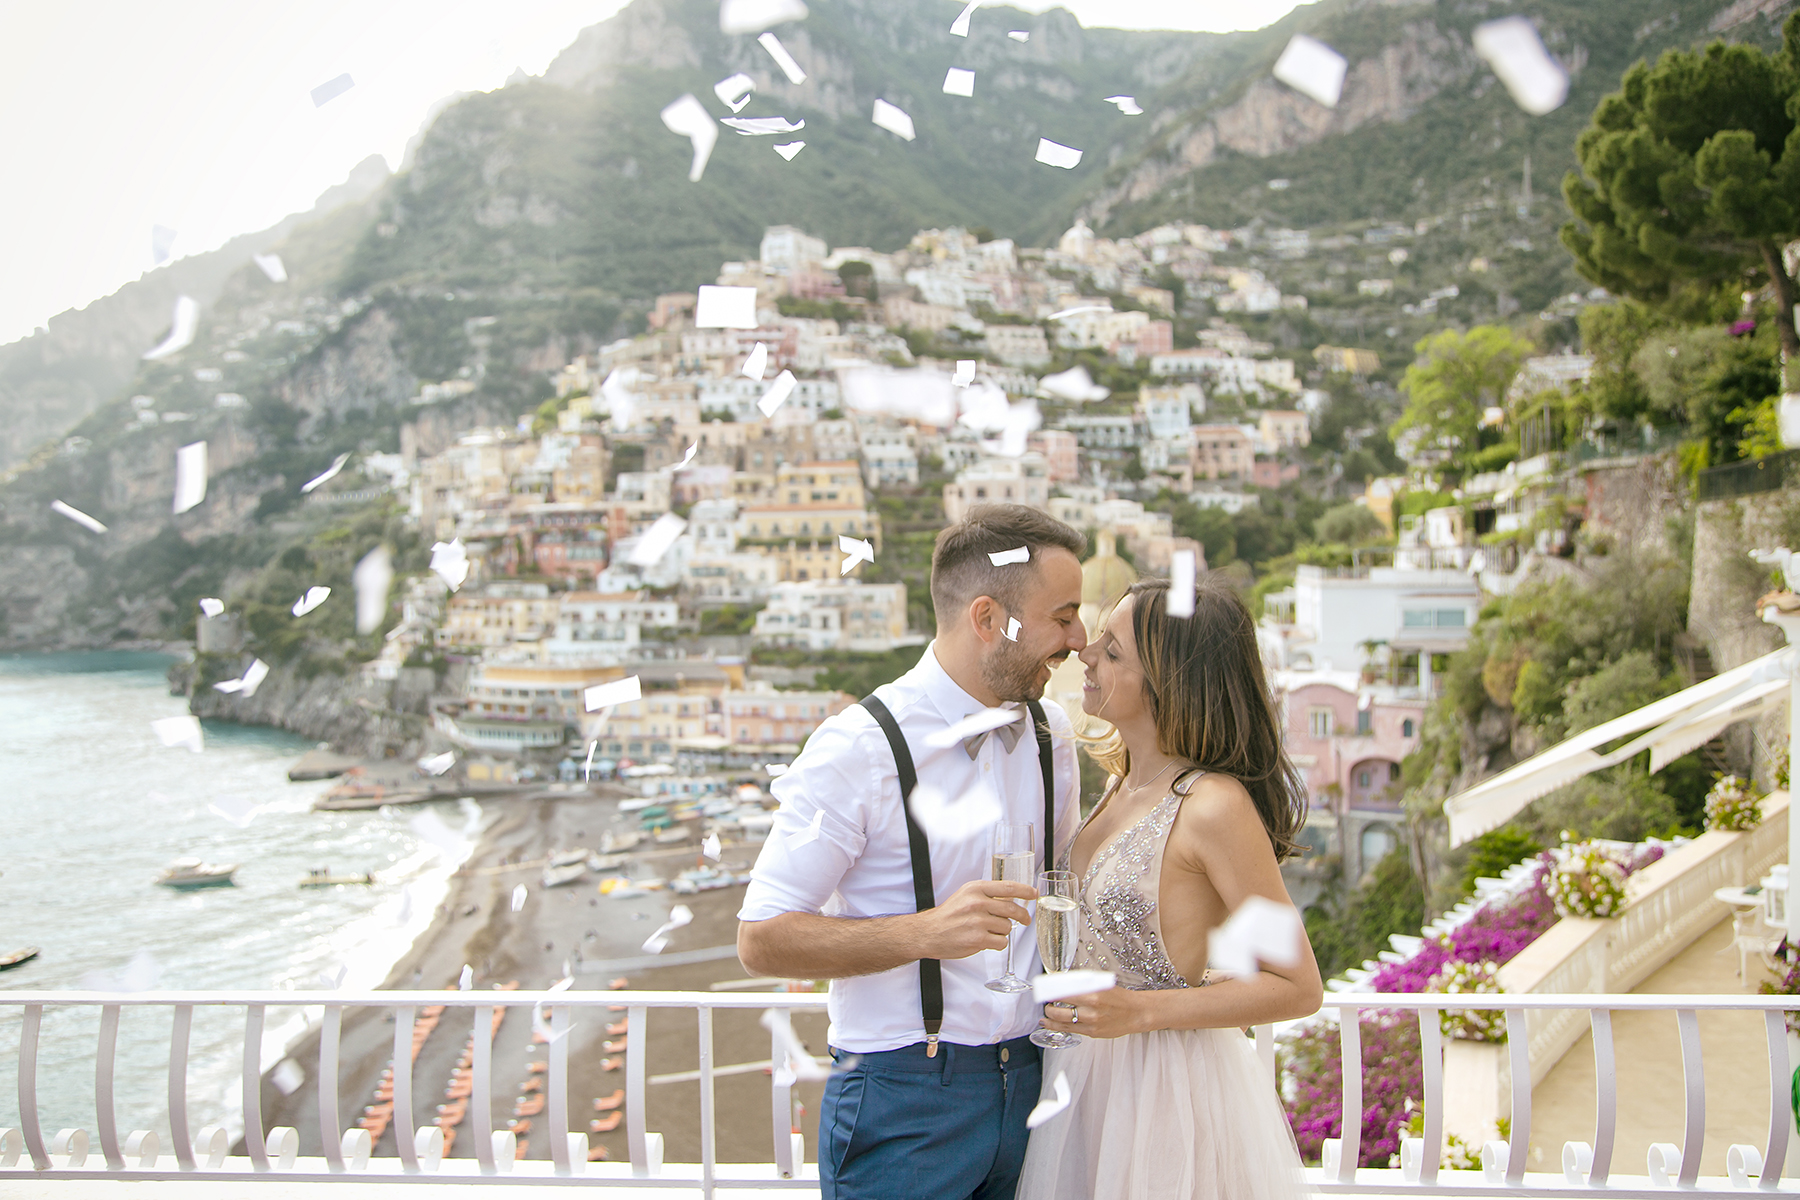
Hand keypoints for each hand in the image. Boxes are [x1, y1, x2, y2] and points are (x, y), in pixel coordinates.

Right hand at [915, 880, 1035, 959]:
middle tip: (1025, 920)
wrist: (929, 932)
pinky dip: (997, 943)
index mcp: (976, 889)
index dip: (1025, 891)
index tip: (1034, 894)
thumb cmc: (948, 915)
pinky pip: (1001, 942)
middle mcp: (977, 903)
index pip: (1008, 887)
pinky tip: (986, 941)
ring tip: (988, 931)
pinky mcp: (978, 939)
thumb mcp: (966, 896)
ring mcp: (978, 921)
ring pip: (1007, 927)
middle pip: (1012, 909)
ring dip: (1002, 931)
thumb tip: (1012, 898)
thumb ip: (987, 895)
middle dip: (1023, 916)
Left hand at [1038, 988, 1147, 1039]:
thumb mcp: (1102, 984)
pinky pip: (1072, 1031)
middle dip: (1048, 1007)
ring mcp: (1091, 1024)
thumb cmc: (1120, 997)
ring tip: (1045, 1016)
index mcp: (1093, 995)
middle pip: (1059, 1011)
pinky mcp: (1093, 1033)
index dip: (1050, 992)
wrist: (1136, 1013)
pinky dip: (1060, 1027)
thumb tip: (1063, 981)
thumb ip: (1083, 984)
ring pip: (1062, 1024)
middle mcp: (1091, 1011)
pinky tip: (1053, 1025)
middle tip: (1045, 1003)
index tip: (1043, 990)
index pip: (1063, 993)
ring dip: (1050, 1020)